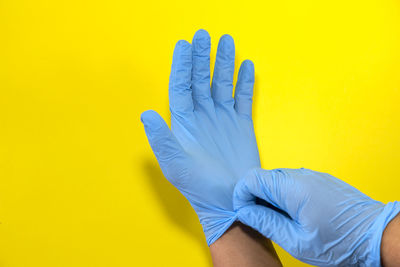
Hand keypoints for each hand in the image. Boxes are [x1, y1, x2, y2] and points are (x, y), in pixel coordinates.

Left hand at [141, 29, 259, 244]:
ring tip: (226, 42)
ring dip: (224, 63)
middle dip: (202, 57)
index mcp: (184, 123)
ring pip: (222, 83)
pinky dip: (245, 82)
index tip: (183, 45)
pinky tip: (246, 66)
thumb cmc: (200, 187)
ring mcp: (222, 119)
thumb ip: (162, 139)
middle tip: (204, 34)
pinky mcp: (241, 125)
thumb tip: (147, 113)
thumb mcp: (176, 165)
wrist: (231, 201)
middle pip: (201, 79)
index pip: (180, 87)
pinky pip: (243, 98)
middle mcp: (201, 117)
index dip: (181, 66)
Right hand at [233, 168, 399, 265]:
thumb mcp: (296, 240)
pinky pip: (291, 181)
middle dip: (254, 196)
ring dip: (269, 196)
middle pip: (263, 177)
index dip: (241, 195)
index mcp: (292, 188)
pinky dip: (284, 194)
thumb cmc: (339, 242)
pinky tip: (293, 213)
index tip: (244, 212)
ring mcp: (310, 175)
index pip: (251, 178)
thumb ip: (266, 222)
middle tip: (260, 219)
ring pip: (276, 179)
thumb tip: (244, 211)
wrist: (375, 235)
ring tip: (279, 220)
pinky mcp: (318, 179)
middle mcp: (300, 175)